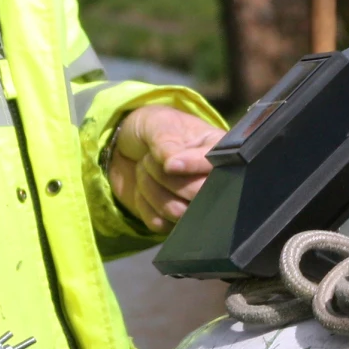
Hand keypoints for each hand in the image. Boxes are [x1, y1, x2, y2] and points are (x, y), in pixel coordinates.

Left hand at [108, 105, 223, 231]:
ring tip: (144, 168)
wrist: (129, 147)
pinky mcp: (175, 222)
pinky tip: (143, 188)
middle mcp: (215, 182)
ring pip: (177, 212)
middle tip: (149, 159)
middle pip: (199, 195)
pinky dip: (144, 204)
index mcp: (220, 152)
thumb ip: (167, 142)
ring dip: (151, 188)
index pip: (218, 167)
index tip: (169, 164)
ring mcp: (196, 205)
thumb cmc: (155, 129)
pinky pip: (159, 223)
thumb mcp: (160, 125)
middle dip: (166, 177)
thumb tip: (174, 163)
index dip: (192, 167)